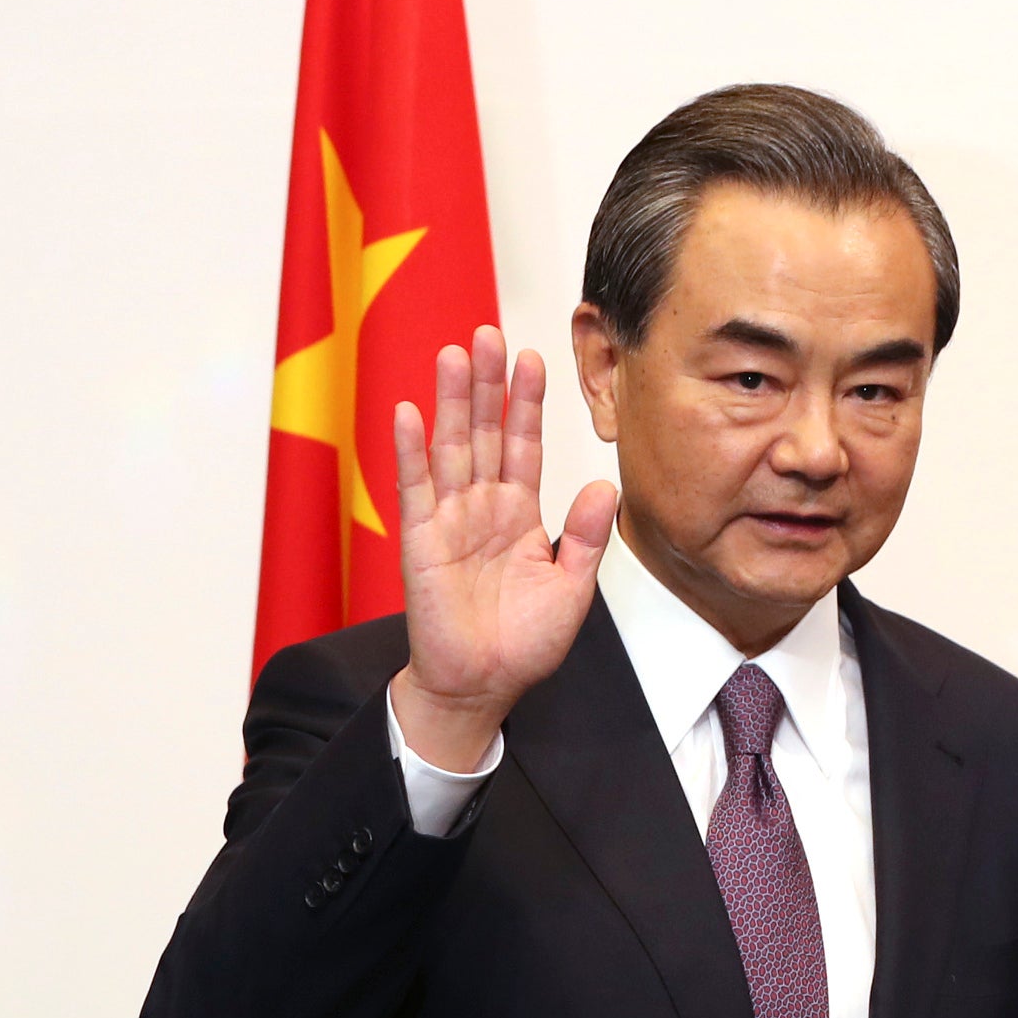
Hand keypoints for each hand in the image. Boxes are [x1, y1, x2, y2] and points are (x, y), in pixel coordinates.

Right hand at [388, 327, 617, 769]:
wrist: (484, 684)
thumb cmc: (525, 641)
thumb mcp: (571, 587)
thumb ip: (587, 537)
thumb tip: (608, 486)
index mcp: (519, 514)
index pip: (524, 445)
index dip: (527, 403)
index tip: (534, 358)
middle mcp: (483, 507)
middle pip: (485, 433)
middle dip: (488, 384)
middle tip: (488, 333)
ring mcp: (449, 520)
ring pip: (451, 448)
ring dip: (452, 402)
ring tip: (454, 353)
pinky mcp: (420, 542)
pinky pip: (415, 489)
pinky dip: (411, 451)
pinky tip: (410, 412)